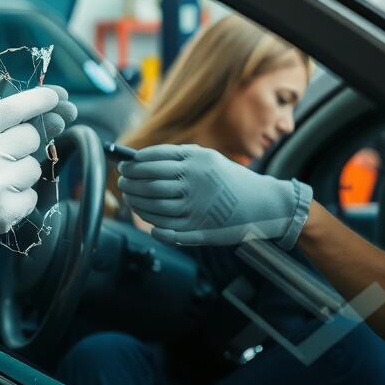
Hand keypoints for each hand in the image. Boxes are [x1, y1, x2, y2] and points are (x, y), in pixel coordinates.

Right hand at [0, 65, 62, 258]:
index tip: (55, 96)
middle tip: (4, 148)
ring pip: (33, 168)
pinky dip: (19, 195)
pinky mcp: (4, 213)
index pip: (16, 107)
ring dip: (21, 168)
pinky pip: (31, 196)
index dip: (41, 99)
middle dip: (23, 139)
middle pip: (31, 137)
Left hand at [118, 144, 312, 248]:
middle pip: (148, 181)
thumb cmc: (230, 180)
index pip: (152, 159)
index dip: (133, 163)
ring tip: (129, 197)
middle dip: (130, 181)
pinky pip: (164, 225)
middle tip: (121, 181)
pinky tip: (145, 217)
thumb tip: (140, 160)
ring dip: (135, 200)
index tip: (123, 164)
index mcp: (195, 161)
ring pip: (152, 203)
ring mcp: (194, 205)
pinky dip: (150, 221)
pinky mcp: (196, 226)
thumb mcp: (208, 159)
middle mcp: (193, 181)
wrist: (263, 204)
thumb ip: (178, 157)